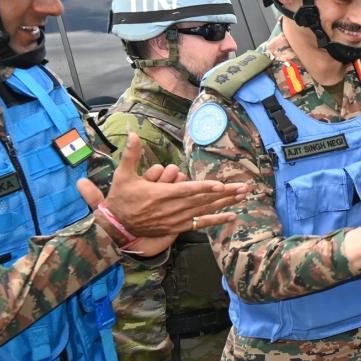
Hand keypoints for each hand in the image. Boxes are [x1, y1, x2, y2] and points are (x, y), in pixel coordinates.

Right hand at [80, 134, 245, 236]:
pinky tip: (231, 216)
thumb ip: (131, 154)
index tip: (220, 185)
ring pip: (205, 210)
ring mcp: (176, 219)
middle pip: (203, 200)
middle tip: (244, 187)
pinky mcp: (178, 227)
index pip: (187, 190)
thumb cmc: (121, 198)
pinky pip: (200, 224)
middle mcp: (172, 208)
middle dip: (225, 193)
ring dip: (225, 203)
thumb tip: (133, 133)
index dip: (204, 188)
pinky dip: (216, 220)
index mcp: (161, 194)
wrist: (116, 226)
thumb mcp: (123, 175)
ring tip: (243, 196)